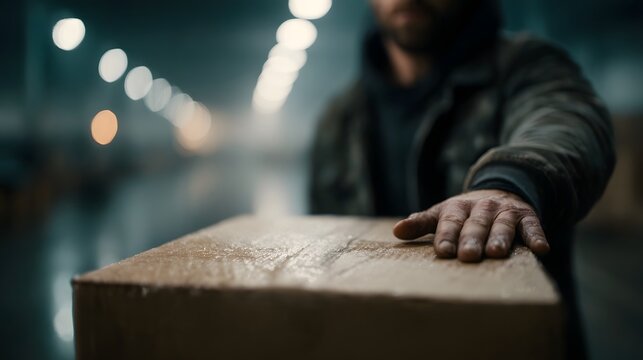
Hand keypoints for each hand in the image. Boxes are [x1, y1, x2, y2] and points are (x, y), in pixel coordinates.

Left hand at [393, 189, 549, 261]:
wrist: (499, 192)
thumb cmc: (464, 214)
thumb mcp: (441, 214)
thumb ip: (421, 224)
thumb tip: (396, 232)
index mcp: (457, 208)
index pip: (450, 222)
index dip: (446, 236)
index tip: (443, 252)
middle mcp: (481, 207)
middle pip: (475, 224)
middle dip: (471, 239)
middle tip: (467, 256)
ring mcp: (504, 211)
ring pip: (502, 224)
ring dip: (500, 237)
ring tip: (496, 253)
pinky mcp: (526, 216)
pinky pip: (532, 225)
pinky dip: (537, 236)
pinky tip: (541, 250)